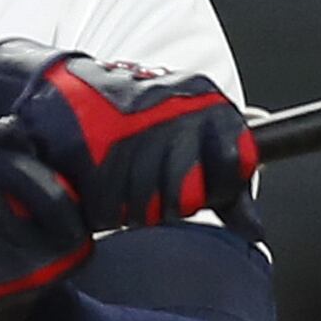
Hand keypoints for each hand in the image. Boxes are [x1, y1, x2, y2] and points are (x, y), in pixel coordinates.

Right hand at [0, 39, 255, 232]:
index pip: (234, 164)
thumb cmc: (140, 119)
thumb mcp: (195, 140)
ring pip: (146, 209)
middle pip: (186, 199)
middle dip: (165, 204)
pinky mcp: (92, 150)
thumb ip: (229, 186)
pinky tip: (98, 181)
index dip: (213, 187)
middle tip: (149, 184)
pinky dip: (101, 208)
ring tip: (121, 177)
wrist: (66, 89)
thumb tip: (254, 231)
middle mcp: (176, 109)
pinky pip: (108, 209)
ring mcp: (134, 128)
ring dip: (130, 206)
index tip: (196, 183)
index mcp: (208, 103)